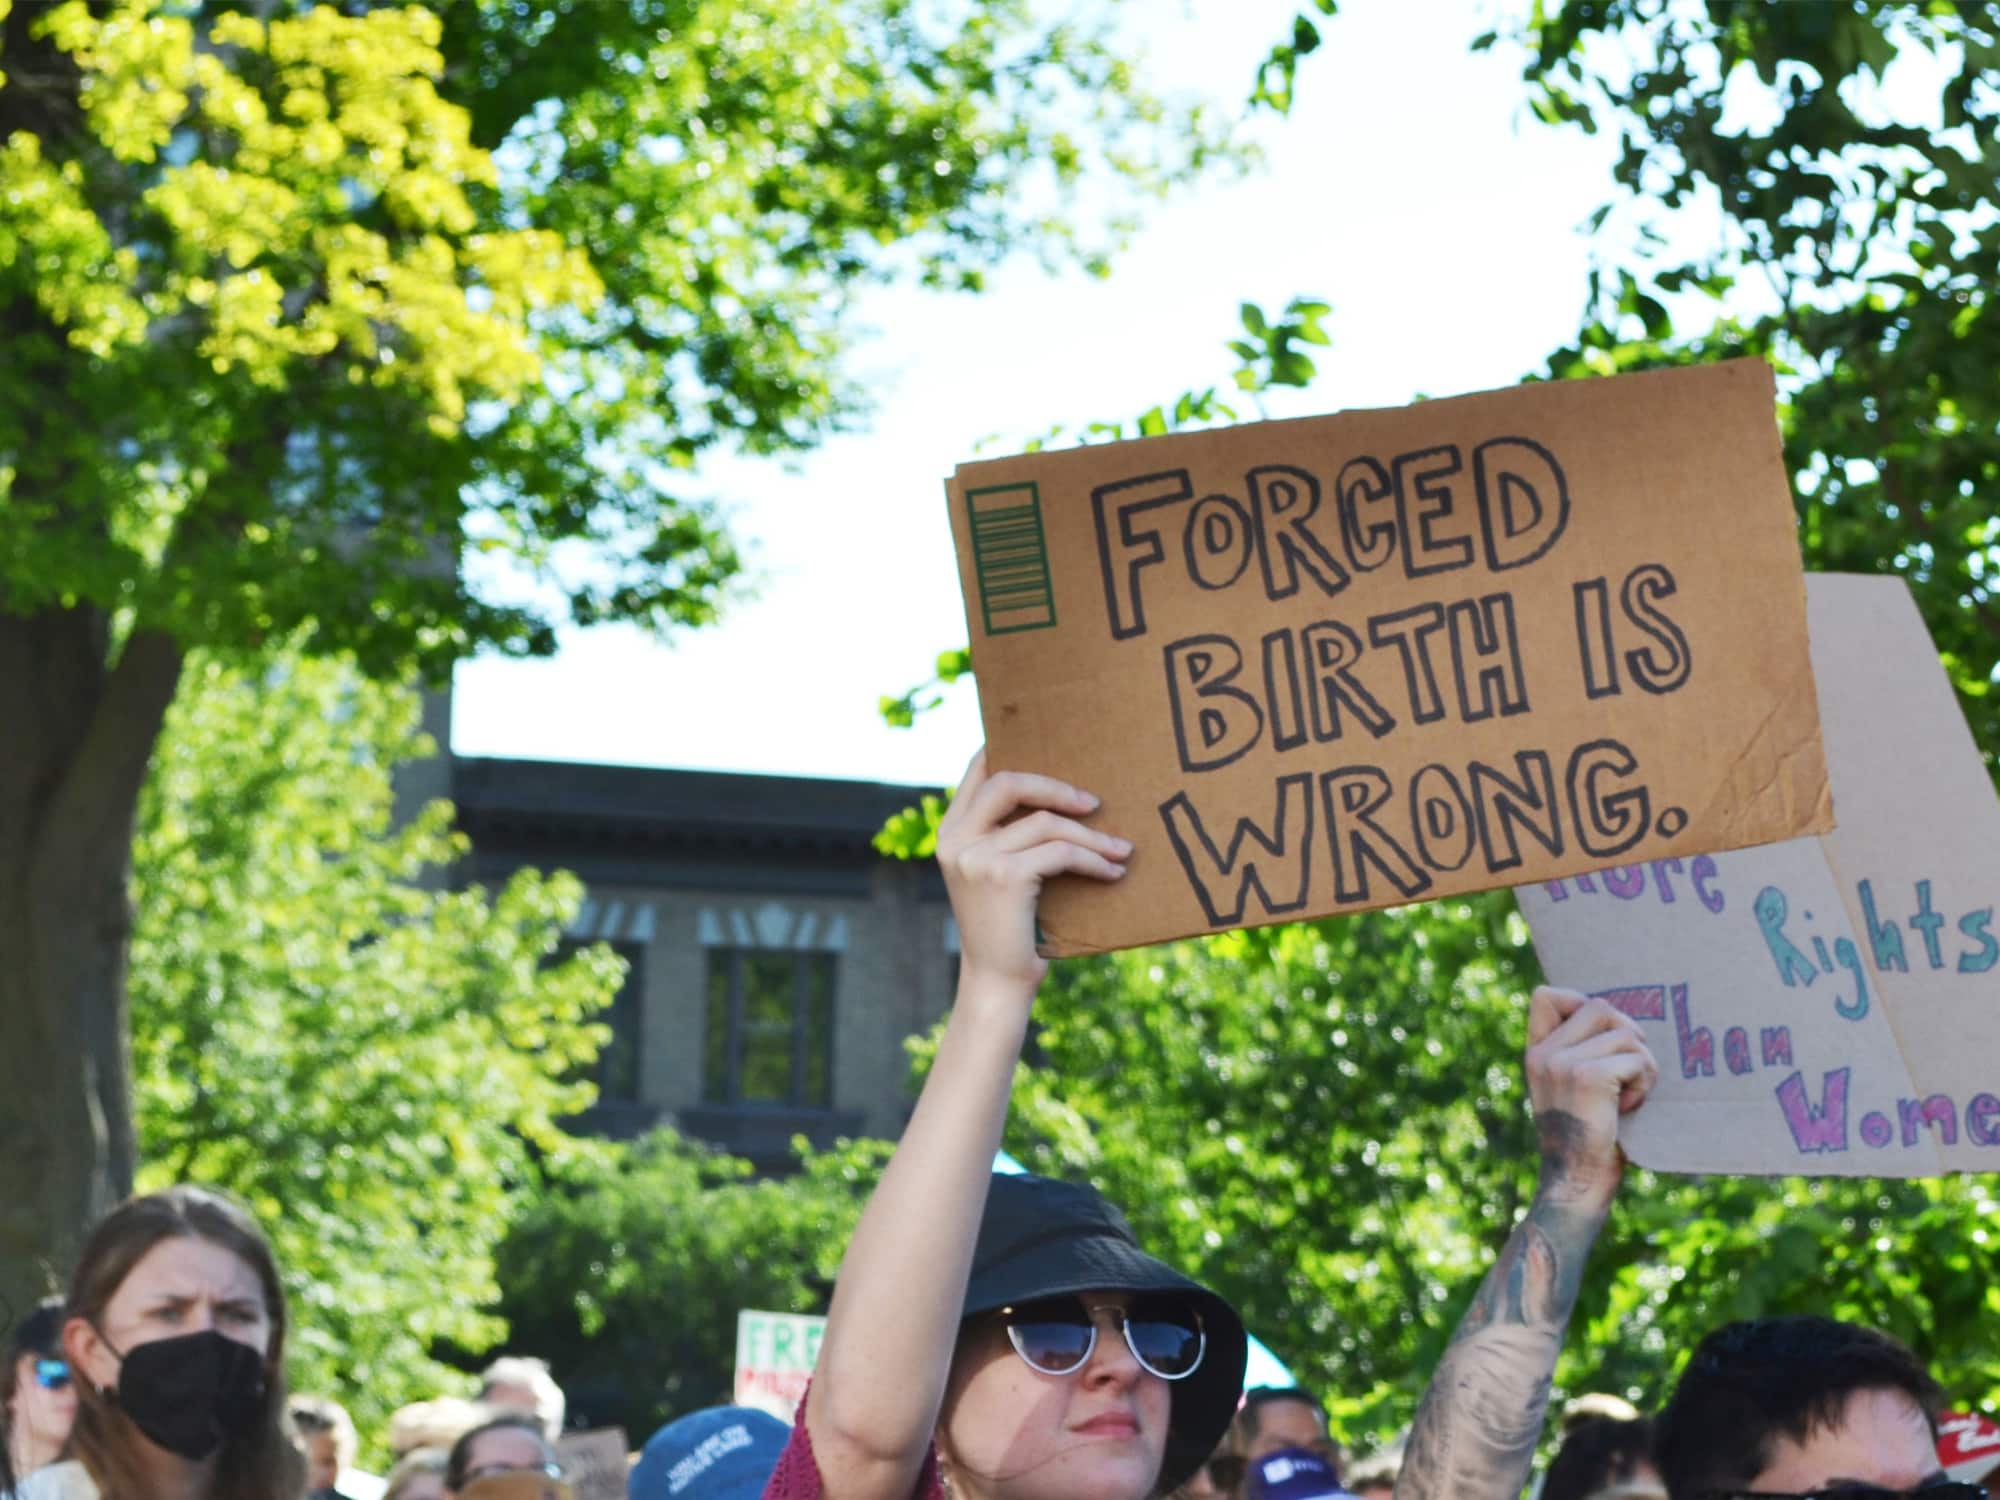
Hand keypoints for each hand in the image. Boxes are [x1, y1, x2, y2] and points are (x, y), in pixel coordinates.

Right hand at [936, 747, 1130, 990]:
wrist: (997, 982)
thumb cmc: (1009, 929)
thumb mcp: (998, 875)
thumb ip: (1008, 837)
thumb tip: (1061, 795)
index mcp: (950, 833)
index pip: (977, 771)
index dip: (1007, 747)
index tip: (1048, 739)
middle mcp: (956, 840)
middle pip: (1008, 782)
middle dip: (1056, 785)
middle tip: (1094, 803)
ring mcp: (976, 857)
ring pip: (1046, 822)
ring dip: (1093, 837)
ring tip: (1122, 850)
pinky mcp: (1004, 877)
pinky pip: (1061, 852)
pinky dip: (1094, 861)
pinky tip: (1113, 873)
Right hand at [1524, 986, 1657, 1210]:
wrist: (1577, 1182)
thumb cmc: (1586, 1138)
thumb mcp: (1567, 1087)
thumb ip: (1576, 1051)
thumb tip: (1617, 1017)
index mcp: (1534, 1053)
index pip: (1546, 995)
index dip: (1580, 1004)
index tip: (1599, 1039)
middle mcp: (1542, 1054)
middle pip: (1600, 1006)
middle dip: (1627, 1034)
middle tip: (1627, 1071)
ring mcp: (1562, 1063)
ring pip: (1625, 1032)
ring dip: (1642, 1063)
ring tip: (1629, 1094)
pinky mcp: (1588, 1077)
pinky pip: (1636, 1058)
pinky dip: (1644, 1082)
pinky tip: (1629, 1107)